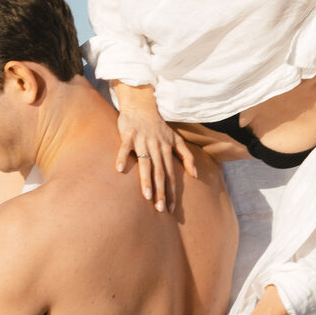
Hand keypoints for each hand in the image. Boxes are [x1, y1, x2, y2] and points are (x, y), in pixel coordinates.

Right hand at [114, 85, 197, 212]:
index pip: (170, 174)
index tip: (170, 209)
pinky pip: (125, 147)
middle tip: (160, 209)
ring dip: (146, 179)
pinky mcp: (128, 135)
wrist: (141, 106)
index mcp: (166, 150)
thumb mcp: (176, 139)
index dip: (171, 192)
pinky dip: (122, 156)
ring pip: (145, 163)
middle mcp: (156, 147)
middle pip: (160, 172)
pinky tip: (120, 169)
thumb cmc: (158, 126)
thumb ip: (187, 156)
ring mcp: (142, 141)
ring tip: (147, 196)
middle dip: (161, 191)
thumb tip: (195, 175)